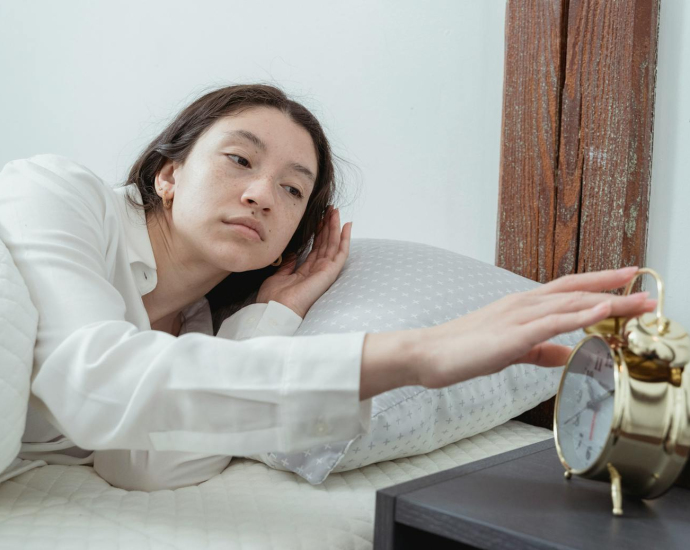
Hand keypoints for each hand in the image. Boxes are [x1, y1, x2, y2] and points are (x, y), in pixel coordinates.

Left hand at [256, 205, 351, 317]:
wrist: (275, 310)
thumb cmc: (274, 299)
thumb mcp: (279, 276)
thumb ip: (288, 264)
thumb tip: (293, 253)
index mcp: (306, 272)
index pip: (315, 249)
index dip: (318, 233)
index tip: (318, 218)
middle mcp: (317, 271)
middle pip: (326, 244)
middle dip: (327, 226)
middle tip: (329, 209)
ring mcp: (325, 272)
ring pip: (334, 245)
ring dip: (335, 227)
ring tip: (335, 211)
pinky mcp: (330, 273)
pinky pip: (341, 253)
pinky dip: (345, 239)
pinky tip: (346, 225)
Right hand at [412, 267, 656, 388]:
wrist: (427, 353)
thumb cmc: (462, 350)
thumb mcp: (510, 350)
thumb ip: (541, 350)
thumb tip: (569, 353)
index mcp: (521, 306)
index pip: (568, 290)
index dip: (599, 285)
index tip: (628, 282)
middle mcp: (522, 304)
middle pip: (576, 291)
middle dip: (615, 291)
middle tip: (648, 292)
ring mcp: (516, 316)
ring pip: (570, 303)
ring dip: (608, 301)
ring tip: (639, 301)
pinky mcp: (511, 334)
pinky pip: (550, 322)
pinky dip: (579, 314)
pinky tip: (601, 310)